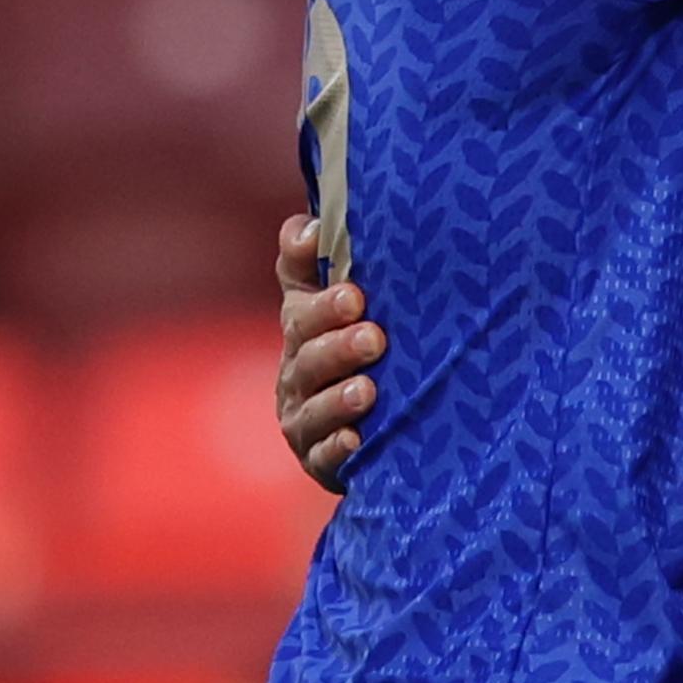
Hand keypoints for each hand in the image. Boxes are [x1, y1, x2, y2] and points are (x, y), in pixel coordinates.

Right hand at [277, 214, 383, 489]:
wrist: (384, 421)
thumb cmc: (371, 343)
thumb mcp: (354, 300)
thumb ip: (327, 260)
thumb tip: (309, 224)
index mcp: (305, 323)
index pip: (299, 297)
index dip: (315, 289)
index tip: (351, 289)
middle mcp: (298, 368)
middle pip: (307, 353)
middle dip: (336, 343)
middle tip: (373, 334)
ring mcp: (305, 416)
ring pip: (314, 405)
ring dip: (339, 398)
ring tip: (368, 389)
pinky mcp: (320, 458)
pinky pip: (323, 455)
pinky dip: (337, 448)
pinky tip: (356, 440)